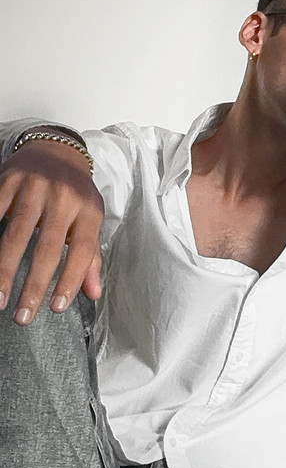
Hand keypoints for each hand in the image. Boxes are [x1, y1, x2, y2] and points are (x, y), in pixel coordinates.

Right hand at [0, 136, 103, 324]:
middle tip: (23, 316)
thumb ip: (90, 257)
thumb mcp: (90, 221)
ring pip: (16, 234)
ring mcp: (36, 187)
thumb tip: (94, 293)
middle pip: (47, 248)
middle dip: (34, 286)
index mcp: (88, 210)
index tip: (57, 308)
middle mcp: (64, 198)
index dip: (71, 280)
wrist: (58, 151)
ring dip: (4, 270)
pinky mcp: (10, 179)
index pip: (82, 251)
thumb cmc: (76, 194)